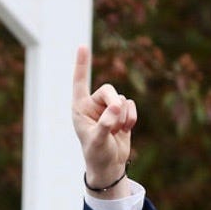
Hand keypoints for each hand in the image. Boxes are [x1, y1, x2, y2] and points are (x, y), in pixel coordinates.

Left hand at [72, 45, 135, 196]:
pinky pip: (131, 105)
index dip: (82, 64)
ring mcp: (108, 107)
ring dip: (122, 117)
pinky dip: (131, 117)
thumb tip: (117, 108)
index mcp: (79, 108)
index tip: (82, 45)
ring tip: (114, 133)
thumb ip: (105, 124)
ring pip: (122, 99)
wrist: (109, 164)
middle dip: (115, 104)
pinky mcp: (121, 112)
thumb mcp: (97, 142)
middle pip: (109, 89)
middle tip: (113, 124)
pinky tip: (124, 130)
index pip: (80, 82)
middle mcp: (92, 105)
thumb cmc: (97, 153)